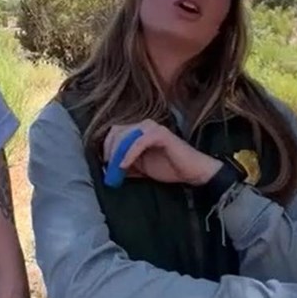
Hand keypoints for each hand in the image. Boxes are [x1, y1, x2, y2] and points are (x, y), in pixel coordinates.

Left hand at [104, 121, 221, 185]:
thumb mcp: (140, 167)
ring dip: (117, 153)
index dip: (107, 147)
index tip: (104, 164)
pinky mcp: (160, 134)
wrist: (191, 172)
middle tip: (108, 168)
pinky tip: (124, 166)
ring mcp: (152, 128)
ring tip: (115, 169)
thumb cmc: (168, 167)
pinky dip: (128, 154)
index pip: (114, 132)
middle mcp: (144, 125)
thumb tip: (107, 168)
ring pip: (125, 136)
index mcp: (138, 130)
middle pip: (116, 132)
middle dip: (109, 151)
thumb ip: (124, 164)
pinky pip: (138, 143)